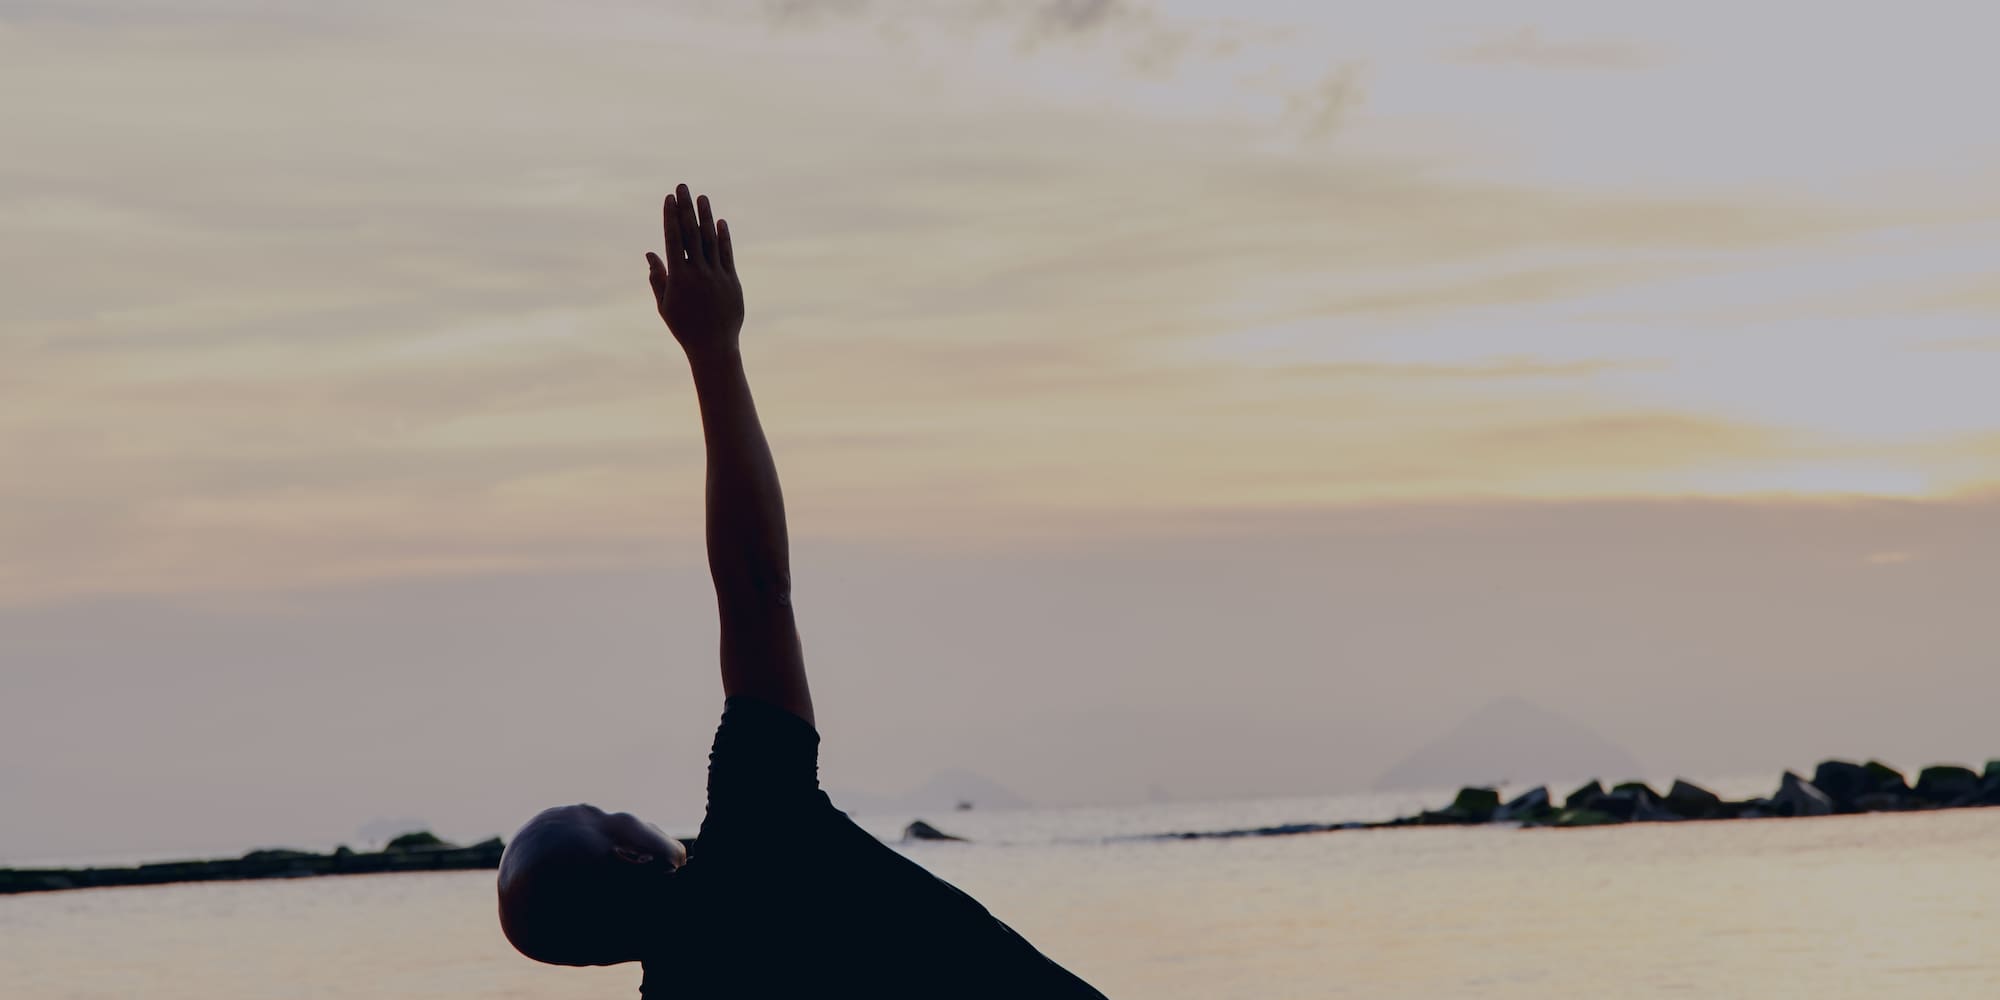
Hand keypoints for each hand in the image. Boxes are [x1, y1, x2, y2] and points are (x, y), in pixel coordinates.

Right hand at [646, 183, 743, 360]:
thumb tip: (650, 253)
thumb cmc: (684, 327)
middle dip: (686, 208)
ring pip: (711, 240)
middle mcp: (698, 273)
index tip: (668, 198)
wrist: (713, 347)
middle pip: (691, 233)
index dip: (671, 217)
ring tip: (702, 197)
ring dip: (706, 217)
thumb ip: (658, 277)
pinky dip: (724, 238)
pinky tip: (720, 222)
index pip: (673, 239)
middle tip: (682, 187)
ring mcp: (716, 276)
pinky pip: (727, 255)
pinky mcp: (732, 281)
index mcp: (678, 277)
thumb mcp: (665, 304)